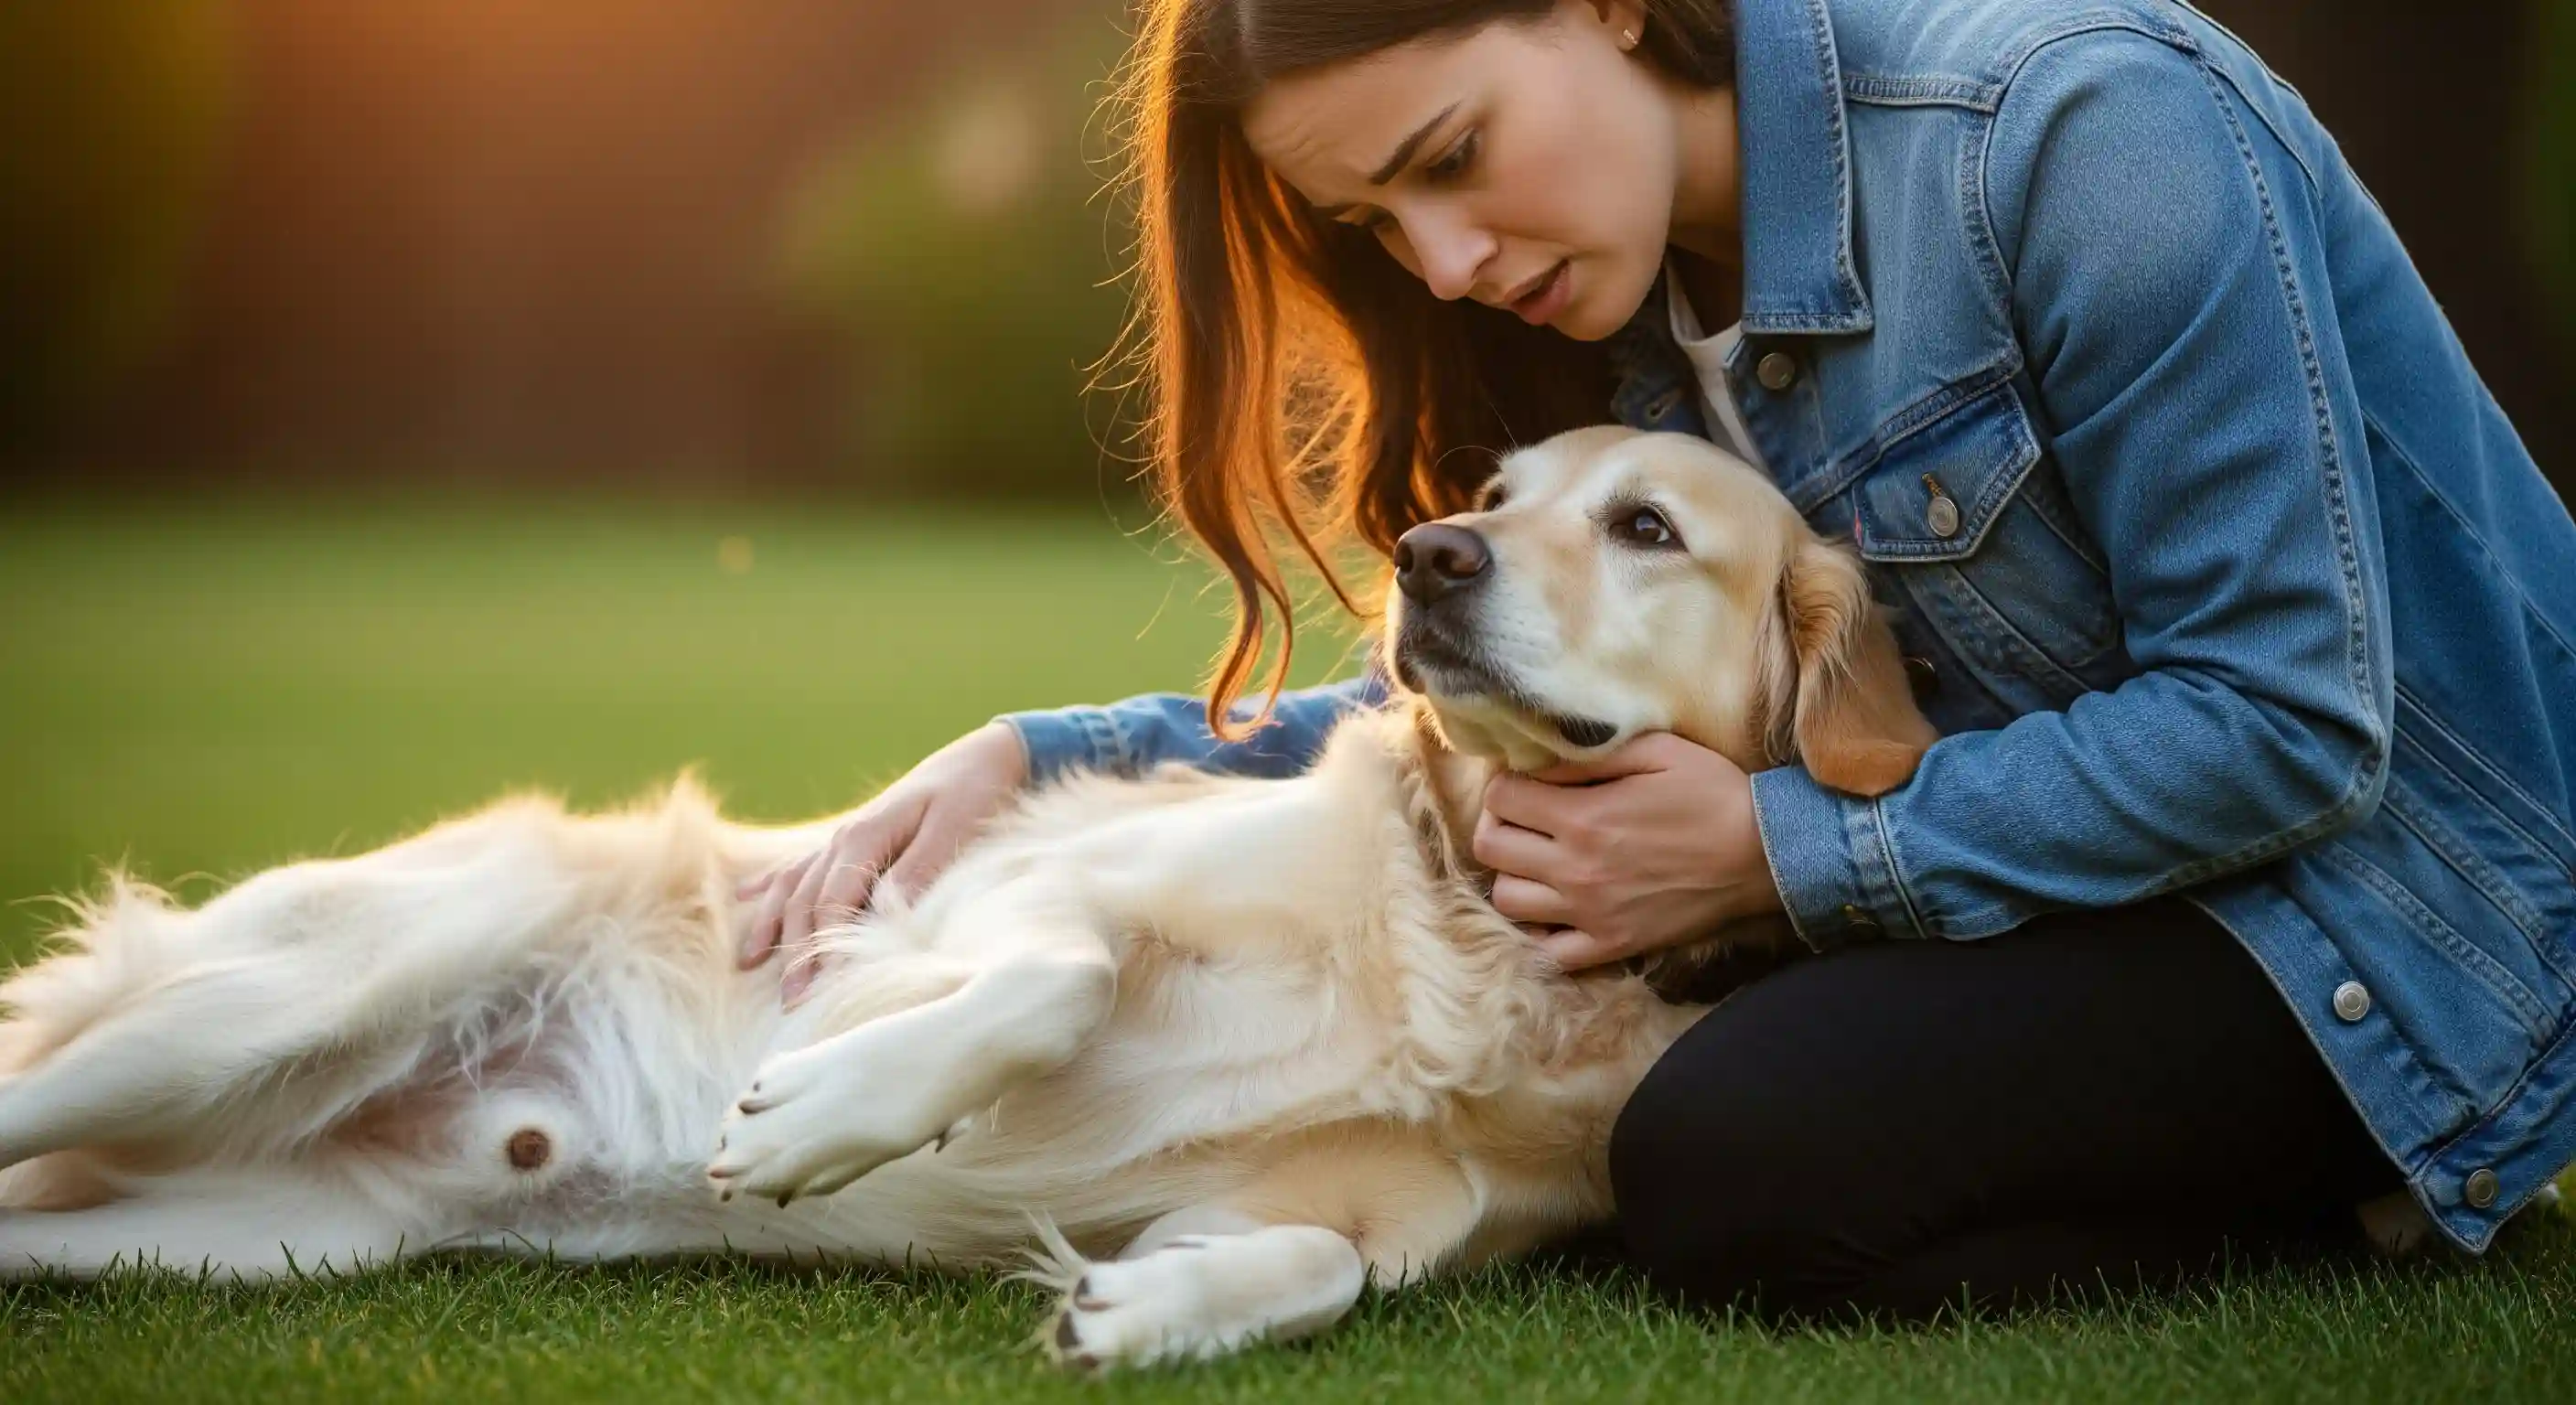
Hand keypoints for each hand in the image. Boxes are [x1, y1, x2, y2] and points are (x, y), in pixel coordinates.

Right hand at [735, 722, 1028, 1003]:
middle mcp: (845, 836)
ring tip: (747, 961)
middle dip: (794, 951)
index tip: (819, 988)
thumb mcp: (954, 829)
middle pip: (806, 901)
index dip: (824, 947)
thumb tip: (886, 913)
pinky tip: (744, 895)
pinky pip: (801, 861)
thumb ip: (919, 870)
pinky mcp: (853, 834)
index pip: (833, 903)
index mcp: (866, 835)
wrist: (983, 755)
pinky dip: (771, 881)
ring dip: (770, 923)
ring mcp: (844, 835)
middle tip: (791, 999)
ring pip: (793, 883)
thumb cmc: (973, 793)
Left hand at [1473, 732, 1782, 970]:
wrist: (1765, 856)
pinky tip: (1557, 907)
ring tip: (1540, 859)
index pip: (1500, 798)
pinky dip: (1541, 931)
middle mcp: (1576, 870)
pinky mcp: (1612, 946)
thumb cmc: (1714, 793)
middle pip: (1490, 848)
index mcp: (1583, 818)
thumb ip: (1590, 753)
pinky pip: (1547, 951)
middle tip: (1527, 816)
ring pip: (1507, 901)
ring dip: (1514, 874)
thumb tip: (1535, 758)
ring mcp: (1590, 914)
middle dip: (1501, 823)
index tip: (1528, 781)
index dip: (1507, 783)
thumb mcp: (1657, 750)